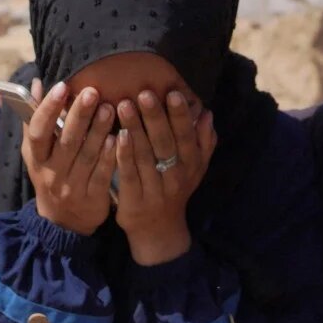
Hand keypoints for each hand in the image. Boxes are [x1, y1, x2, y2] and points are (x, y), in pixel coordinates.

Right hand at [24, 79, 116, 235]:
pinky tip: (118, 137)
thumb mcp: (36, 153)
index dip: (48, 109)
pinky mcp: (92, 199)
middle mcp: (51, 174)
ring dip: (99, 131)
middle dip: (79, 115)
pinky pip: (101, 175)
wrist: (63, 221)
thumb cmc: (50, 175)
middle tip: (93, 92)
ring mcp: (72, 188)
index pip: (38, 132)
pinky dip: (109, 156)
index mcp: (36, 159)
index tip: (62, 86)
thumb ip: (35, 119)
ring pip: (86, 156)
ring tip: (111, 107)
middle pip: (66, 141)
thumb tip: (36, 83)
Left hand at [114, 90, 215, 264]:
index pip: (187, 136)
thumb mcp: (196, 168)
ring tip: (123, 105)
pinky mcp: (134, 200)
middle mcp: (176, 177)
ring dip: (135, 129)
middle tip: (144, 92)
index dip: (180, 115)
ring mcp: (155, 189)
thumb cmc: (175, 190)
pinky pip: (129, 174)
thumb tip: (207, 113)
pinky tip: (115, 135)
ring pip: (145, 156)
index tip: (173, 92)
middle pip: (165, 143)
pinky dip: (123, 155)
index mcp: (191, 165)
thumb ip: (204, 141)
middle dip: (155, 117)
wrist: (159, 230)